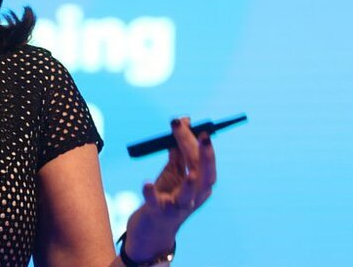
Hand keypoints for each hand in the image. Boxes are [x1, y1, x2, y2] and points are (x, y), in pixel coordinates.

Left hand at [124, 117, 216, 259]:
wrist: (152, 229)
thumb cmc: (165, 196)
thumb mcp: (173, 172)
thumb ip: (178, 150)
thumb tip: (183, 121)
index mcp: (201, 185)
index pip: (205, 162)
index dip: (200, 142)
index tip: (190, 121)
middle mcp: (194, 197)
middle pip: (202, 175)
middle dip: (200, 153)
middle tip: (198, 133)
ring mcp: (177, 207)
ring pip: (188, 195)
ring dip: (190, 183)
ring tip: (190, 172)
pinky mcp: (158, 213)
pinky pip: (156, 203)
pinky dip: (151, 193)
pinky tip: (147, 183)